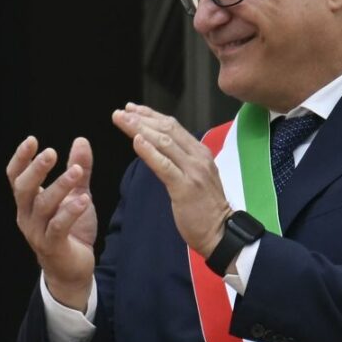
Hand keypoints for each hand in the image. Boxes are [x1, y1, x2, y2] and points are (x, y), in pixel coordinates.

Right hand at [7, 136, 97, 309]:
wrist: (73, 269)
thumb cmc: (72, 230)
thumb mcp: (77, 194)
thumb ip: (78, 168)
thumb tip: (80, 140)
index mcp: (28, 202)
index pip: (16, 177)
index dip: (21, 158)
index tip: (32, 140)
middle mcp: (27, 216)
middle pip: (23, 189)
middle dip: (36, 170)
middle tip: (50, 152)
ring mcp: (37, 232)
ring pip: (42, 206)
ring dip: (59, 187)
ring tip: (76, 171)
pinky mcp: (52, 246)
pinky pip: (58, 227)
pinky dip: (70, 212)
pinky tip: (84, 200)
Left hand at [113, 103, 231, 258]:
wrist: (220, 232)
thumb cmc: (203, 207)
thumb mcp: (193, 176)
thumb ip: (179, 159)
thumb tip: (156, 146)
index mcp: (199, 152)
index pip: (173, 126)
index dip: (151, 115)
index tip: (131, 109)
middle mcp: (198, 157)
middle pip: (166, 130)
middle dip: (141, 118)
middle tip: (120, 112)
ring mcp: (193, 171)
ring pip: (164, 143)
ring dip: (140, 129)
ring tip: (122, 121)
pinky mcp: (185, 187)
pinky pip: (164, 166)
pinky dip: (149, 152)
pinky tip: (136, 141)